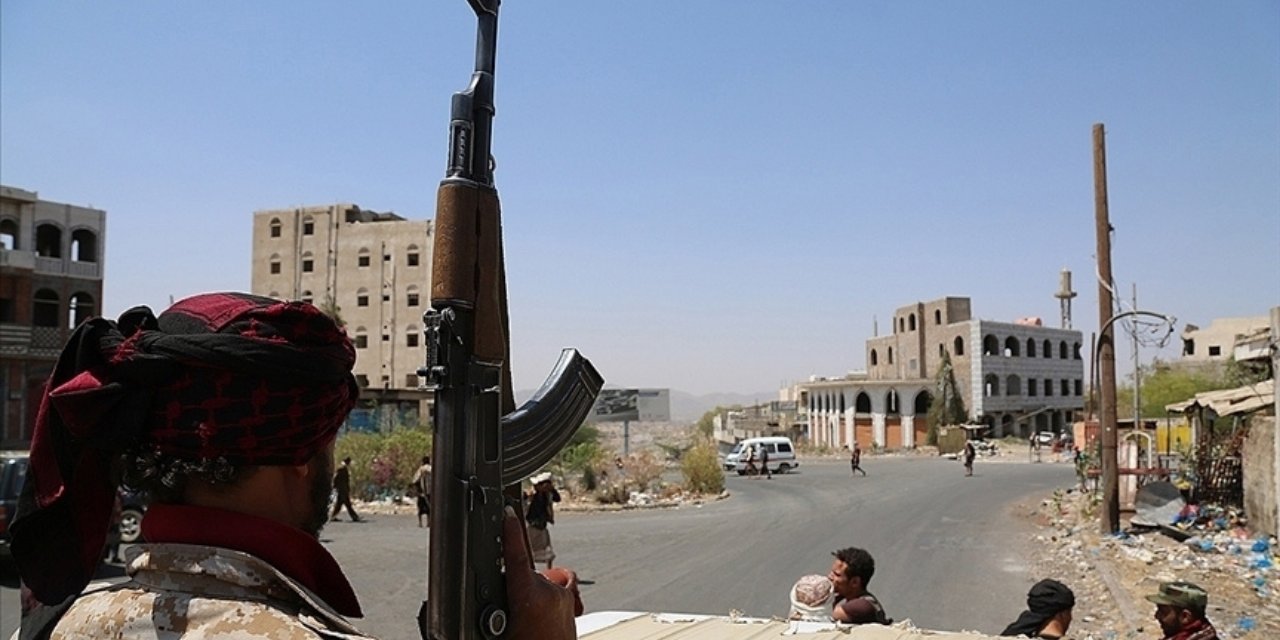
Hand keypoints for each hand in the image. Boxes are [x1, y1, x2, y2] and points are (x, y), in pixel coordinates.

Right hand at [502, 507, 579, 639]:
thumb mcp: (498, 627)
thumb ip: (493, 606)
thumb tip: (477, 599)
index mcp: (528, 596)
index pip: (517, 555)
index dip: (510, 531)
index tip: (507, 513)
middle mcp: (548, 592)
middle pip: (521, 573)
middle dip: (511, 585)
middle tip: (507, 612)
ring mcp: (561, 596)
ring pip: (535, 581)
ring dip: (526, 592)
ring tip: (522, 619)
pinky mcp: (569, 601)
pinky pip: (555, 583)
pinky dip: (545, 586)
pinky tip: (541, 597)